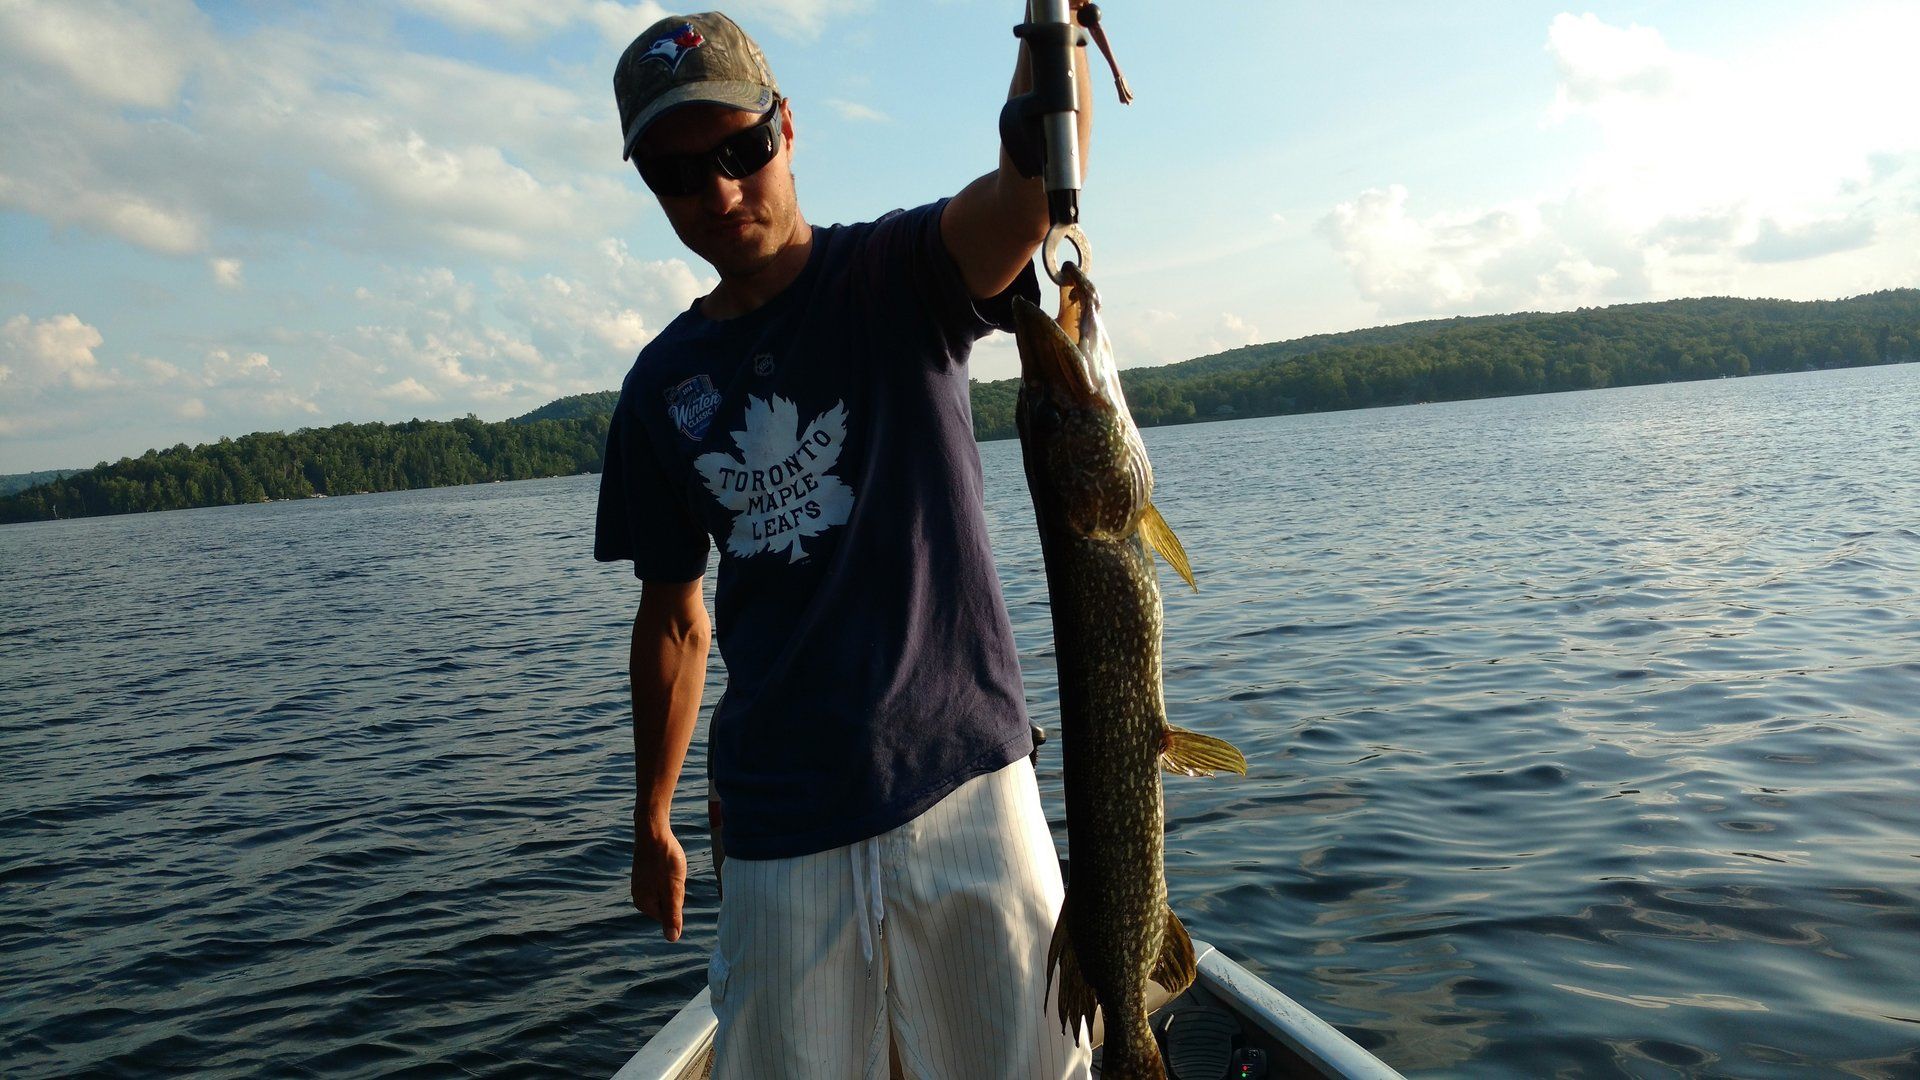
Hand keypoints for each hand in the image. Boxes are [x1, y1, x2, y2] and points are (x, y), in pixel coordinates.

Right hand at [631, 827, 687, 941]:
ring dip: (673, 879)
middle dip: (675, 890)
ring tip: (669, 866)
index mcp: (643, 904)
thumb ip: (672, 915)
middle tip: (672, 872)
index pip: (670, 915)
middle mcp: (638, 896)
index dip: (678, 898)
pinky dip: (668, 871)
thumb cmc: (664, 860)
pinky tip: (666, 861)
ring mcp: (640, 884)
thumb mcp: (673, 890)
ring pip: (666, 889)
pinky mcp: (644, 872)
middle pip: (667, 903)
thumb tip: (672, 939)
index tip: (673, 882)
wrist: (653, 831)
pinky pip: (662, 878)